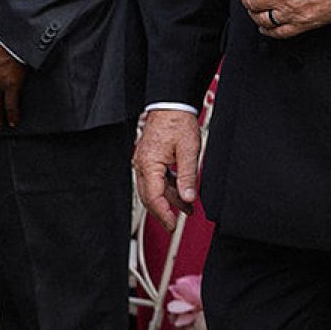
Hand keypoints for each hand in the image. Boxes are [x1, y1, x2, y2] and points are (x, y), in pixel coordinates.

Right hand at [134, 107, 200, 233]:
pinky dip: (167, 189)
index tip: (172, 225)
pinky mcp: (149, 159)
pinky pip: (155, 180)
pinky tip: (181, 194)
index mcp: (149, 164)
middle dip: (162, 212)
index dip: (163, 214)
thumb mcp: (189, 150)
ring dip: (168, 201)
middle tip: (174, 225)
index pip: (153, 197)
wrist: (171, 104)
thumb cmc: (177, 122)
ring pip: (152, 189)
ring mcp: (144, 162)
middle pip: (149, 197)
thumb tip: (188, 198)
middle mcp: (141, 165)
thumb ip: (188, 176)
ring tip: (186, 209)